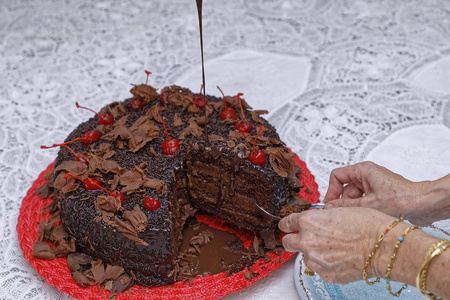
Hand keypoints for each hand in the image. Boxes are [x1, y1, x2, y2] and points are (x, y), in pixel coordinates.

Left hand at [279, 207, 395, 283]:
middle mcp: (307, 241)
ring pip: (305, 257)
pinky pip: (320, 269)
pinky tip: (341, 259)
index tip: (286, 226)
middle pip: (287, 243)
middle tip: (303, 240)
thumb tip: (318, 218)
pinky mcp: (325, 275)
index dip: (287, 224)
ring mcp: (315, 260)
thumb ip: (322, 216)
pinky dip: (326, 265)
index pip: (287, 223)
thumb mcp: (340, 210)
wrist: (383, 246)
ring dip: (313, 253)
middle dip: (293, 240)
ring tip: (334, 249)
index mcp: (308, 221)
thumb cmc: (367, 225)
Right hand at [322, 161, 445, 225]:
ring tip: (357, 217)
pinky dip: (361, 209)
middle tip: (340, 215)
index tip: (329, 204)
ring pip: (354, 196)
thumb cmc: (402, 198)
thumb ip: (345, 205)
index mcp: (363, 170)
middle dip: (343, 202)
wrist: (424, 204)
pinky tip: (364, 217)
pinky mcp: (378, 194)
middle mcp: (367, 175)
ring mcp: (373, 185)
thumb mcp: (368, 204)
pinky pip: (363, 201)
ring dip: (353, 207)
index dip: (331, 190)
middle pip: (345, 188)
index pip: (337, 176)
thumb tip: (329, 207)